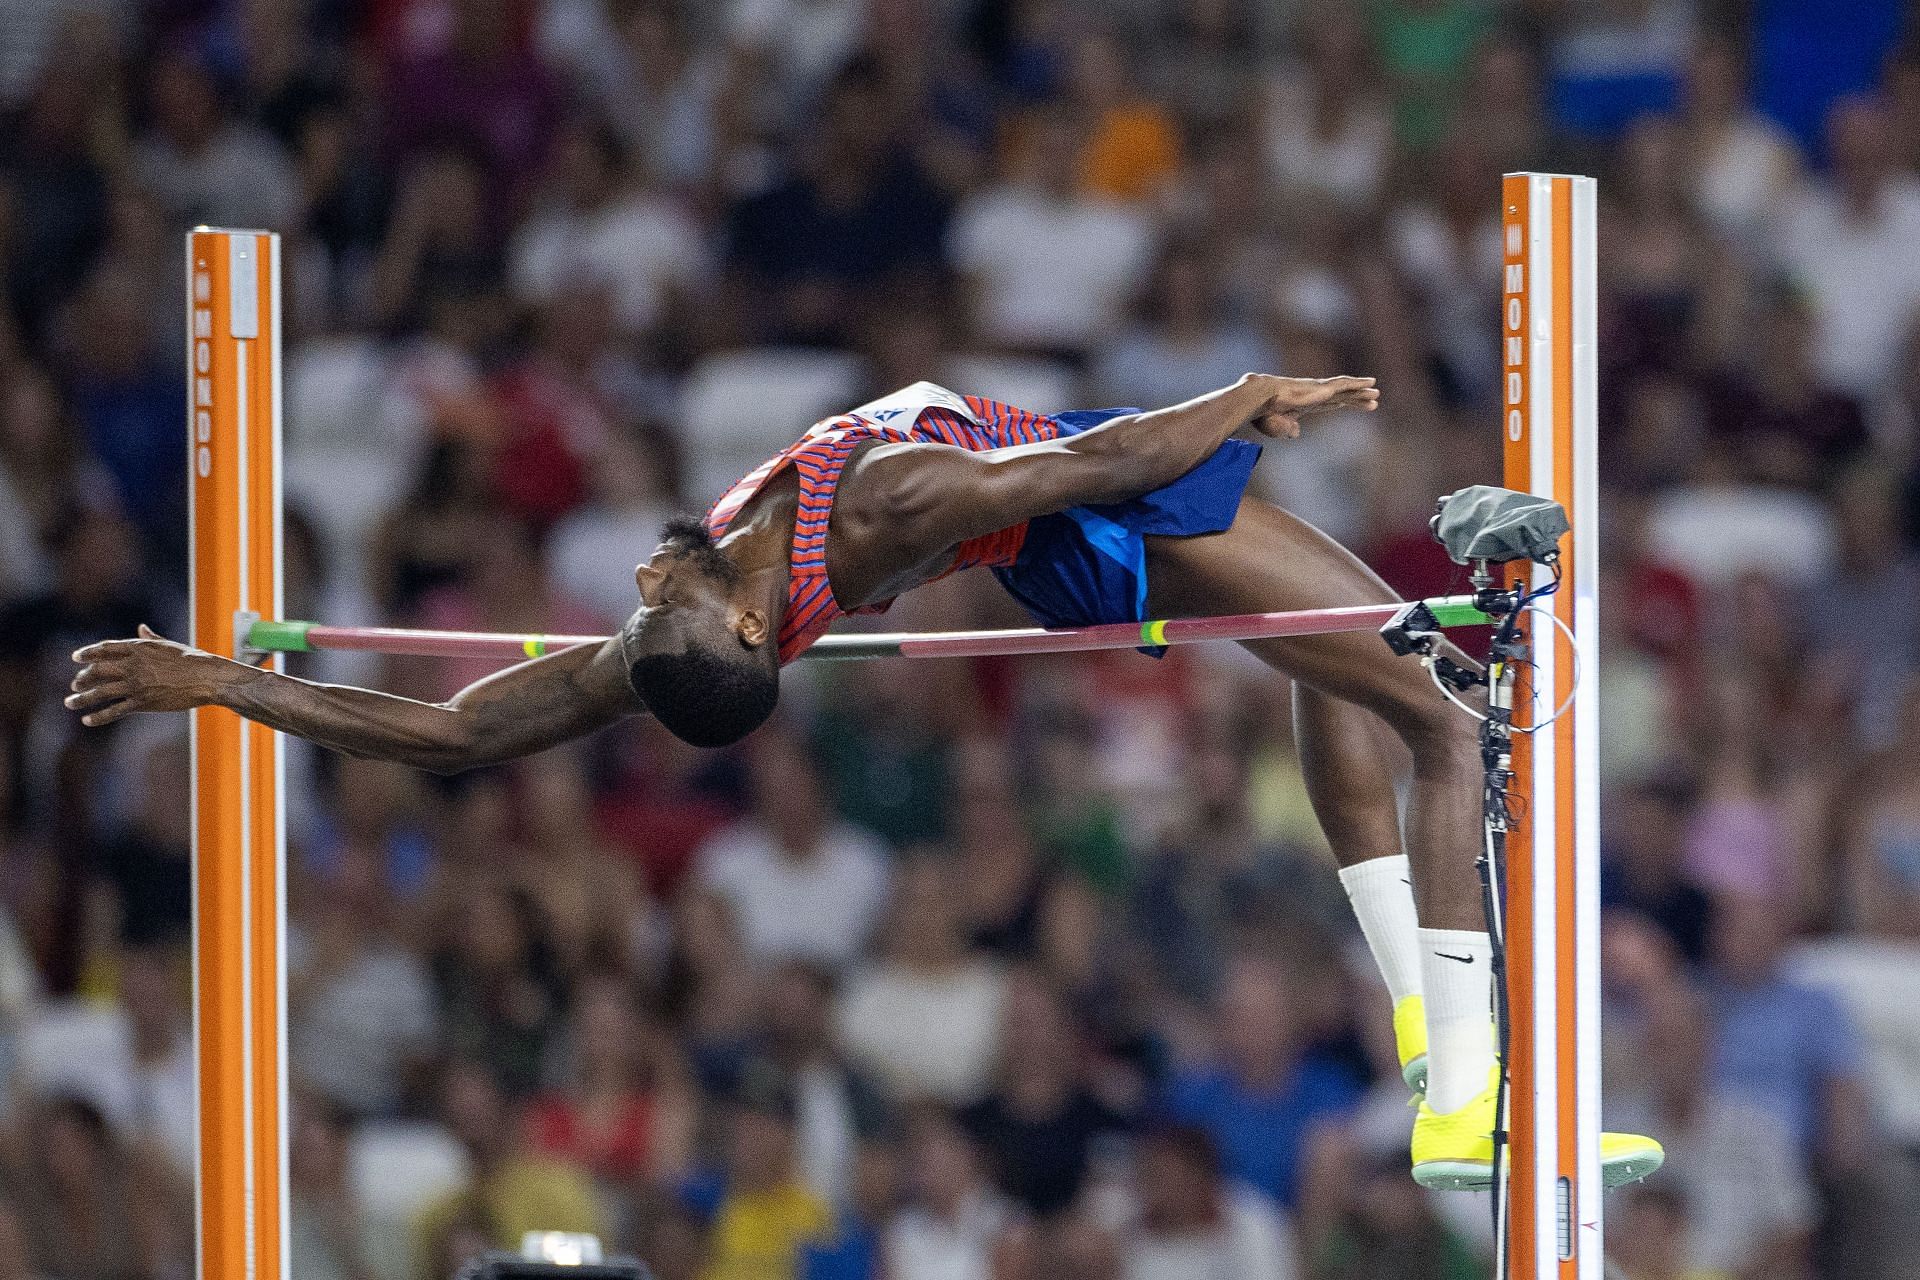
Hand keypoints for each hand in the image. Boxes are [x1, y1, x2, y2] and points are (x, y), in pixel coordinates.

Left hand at [67, 626, 236, 726]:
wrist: (206, 678)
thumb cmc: (191, 660)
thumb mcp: (168, 645)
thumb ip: (150, 638)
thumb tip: (141, 627)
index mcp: (138, 648)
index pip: (104, 649)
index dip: (87, 653)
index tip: (76, 658)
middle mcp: (132, 665)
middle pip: (97, 671)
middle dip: (83, 678)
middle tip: (75, 684)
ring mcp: (136, 685)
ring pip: (100, 692)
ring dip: (81, 698)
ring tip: (70, 703)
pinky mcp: (143, 703)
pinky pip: (114, 711)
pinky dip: (98, 716)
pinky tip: (87, 720)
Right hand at [1240, 373, 1378, 437]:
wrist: (1260, 399)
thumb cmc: (1264, 413)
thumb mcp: (1276, 427)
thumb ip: (1287, 429)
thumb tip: (1295, 434)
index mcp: (1305, 404)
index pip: (1328, 404)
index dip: (1342, 404)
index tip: (1351, 405)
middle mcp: (1315, 395)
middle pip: (1341, 396)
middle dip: (1357, 398)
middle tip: (1374, 400)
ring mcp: (1319, 390)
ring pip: (1346, 389)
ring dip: (1361, 390)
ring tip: (1376, 392)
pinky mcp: (1323, 388)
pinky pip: (1346, 385)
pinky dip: (1359, 383)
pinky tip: (1371, 382)